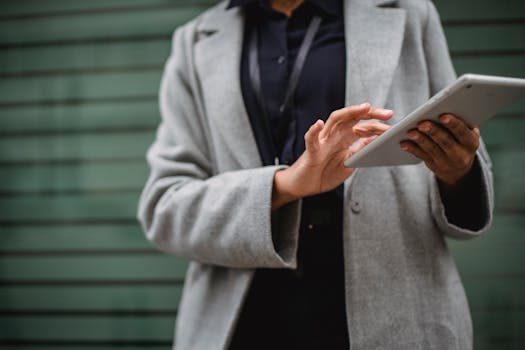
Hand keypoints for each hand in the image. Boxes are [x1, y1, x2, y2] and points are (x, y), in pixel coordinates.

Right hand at [272, 103, 392, 208]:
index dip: (379, 124)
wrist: (305, 186)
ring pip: (334, 120)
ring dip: (349, 113)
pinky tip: (318, 124)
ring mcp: (323, 141)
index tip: (394, 125)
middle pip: (352, 117)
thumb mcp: (349, 162)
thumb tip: (376, 139)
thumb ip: (360, 150)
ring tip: (363, 108)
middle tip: (388, 114)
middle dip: (370, 113)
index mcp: (345, 138)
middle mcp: (334, 135)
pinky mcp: (311, 151)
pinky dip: (314, 131)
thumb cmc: (324, 173)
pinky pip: (311, 139)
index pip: (363, 125)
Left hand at [400, 114, 479, 188]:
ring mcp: (446, 162)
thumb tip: (449, 105)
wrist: (459, 168)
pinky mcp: (433, 165)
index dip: (453, 124)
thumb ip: (462, 122)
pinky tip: (404, 143)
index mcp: (471, 142)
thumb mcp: (468, 133)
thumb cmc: (462, 140)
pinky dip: (412, 149)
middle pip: (445, 141)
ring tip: (410, 132)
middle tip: (422, 123)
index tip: (443, 116)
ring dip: (420, 140)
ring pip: (432, 149)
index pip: (462, 132)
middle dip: (433, 131)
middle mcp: (460, 154)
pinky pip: (421, 156)